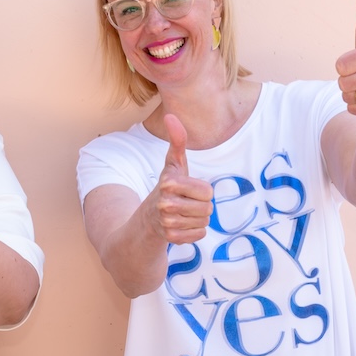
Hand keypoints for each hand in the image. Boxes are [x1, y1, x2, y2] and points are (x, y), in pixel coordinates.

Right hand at [149, 114, 213, 243]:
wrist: (148, 218)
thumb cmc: (167, 187)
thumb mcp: (173, 164)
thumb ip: (177, 141)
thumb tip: (171, 116)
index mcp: (169, 183)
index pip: (208, 192)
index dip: (203, 190)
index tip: (189, 189)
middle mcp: (166, 204)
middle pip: (207, 208)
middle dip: (201, 206)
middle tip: (187, 203)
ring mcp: (167, 222)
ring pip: (204, 223)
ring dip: (198, 219)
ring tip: (183, 213)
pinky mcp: (171, 238)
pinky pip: (199, 235)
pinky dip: (194, 232)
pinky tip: (181, 225)